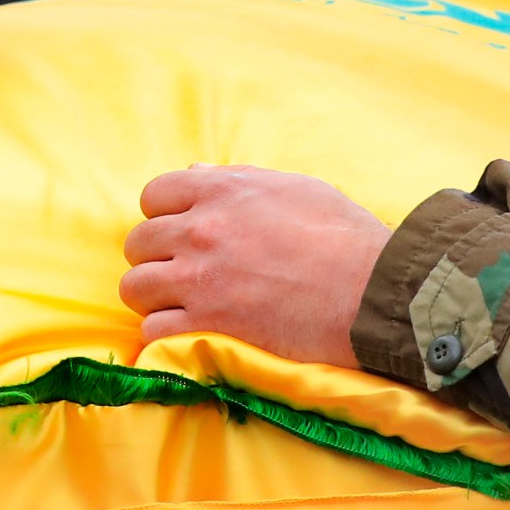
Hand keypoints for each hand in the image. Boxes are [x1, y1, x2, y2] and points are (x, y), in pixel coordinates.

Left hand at [119, 165, 391, 366]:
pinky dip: (166, 336)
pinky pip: (152, 331)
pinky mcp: (206, 325)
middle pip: (139, 244)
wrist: (374, 292)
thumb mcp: (296, 188)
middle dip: (157, 259)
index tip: (183, 235)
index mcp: (222, 190)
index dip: (165, 216)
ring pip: (135, 288)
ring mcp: (199, 279)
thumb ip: (237, 181)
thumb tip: (194, 173)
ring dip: (154, 298)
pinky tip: (190, 334)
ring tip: (182, 307)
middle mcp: (201, 230)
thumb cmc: (346, 236)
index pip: (154, 195)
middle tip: (185, 275)